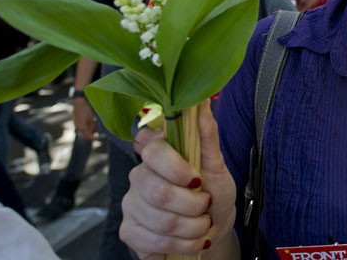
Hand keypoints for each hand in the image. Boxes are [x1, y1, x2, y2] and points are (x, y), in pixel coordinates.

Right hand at [72, 97, 96, 139]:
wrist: (79, 102)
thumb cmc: (86, 109)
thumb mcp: (92, 118)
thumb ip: (93, 126)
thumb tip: (94, 132)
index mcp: (82, 127)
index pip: (88, 136)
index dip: (92, 138)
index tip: (96, 138)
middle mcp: (78, 127)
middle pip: (84, 135)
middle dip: (90, 135)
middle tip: (95, 134)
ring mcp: (76, 124)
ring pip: (82, 131)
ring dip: (88, 131)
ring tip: (93, 125)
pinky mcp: (75, 121)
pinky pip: (80, 127)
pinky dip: (85, 127)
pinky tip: (89, 123)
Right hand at [120, 100, 237, 257]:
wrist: (212, 229)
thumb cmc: (214, 193)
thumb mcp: (217, 165)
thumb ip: (207, 135)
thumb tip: (201, 101)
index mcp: (158, 154)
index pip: (152, 150)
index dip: (175, 167)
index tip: (197, 179)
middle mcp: (138, 176)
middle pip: (157, 191)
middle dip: (192, 205)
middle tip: (205, 206)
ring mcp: (130, 204)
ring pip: (160, 220)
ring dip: (192, 228)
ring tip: (202, 225)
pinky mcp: (129, 231)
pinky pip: (152, 241)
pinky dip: (181, 244)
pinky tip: (190, 240)